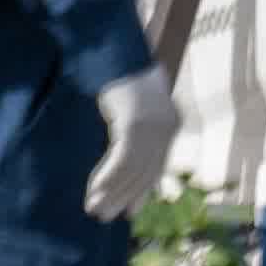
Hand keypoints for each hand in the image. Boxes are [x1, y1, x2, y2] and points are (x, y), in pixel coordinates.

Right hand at [82, 66, 183, 223]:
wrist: (116, 50)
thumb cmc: (121, 77)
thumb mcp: (132, 107)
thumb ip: (132, 130)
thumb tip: (123, 158)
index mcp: (170, 123)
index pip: (156, 166)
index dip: (142, 190)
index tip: (130, 211)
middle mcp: (167, 126)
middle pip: (146, 171)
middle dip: (124, 196)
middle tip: (105, 216)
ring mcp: (154, 124)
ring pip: (133, 168)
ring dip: (112, 191)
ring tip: (94, 208)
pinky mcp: (137, 122)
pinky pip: (122, 158)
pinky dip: (108, 176)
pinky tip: (94, 189)